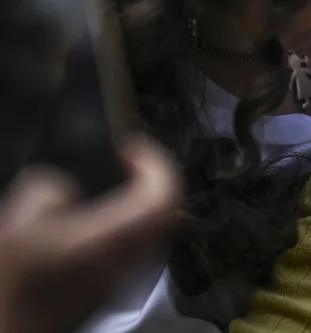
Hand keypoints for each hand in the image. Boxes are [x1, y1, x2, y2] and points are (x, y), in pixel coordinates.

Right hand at [0, 135, 180, 332]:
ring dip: (137, 204)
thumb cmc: (8, 290)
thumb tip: (64, 190)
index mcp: (114, 240)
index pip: (164, 195)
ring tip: (109, 187)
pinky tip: (89, 223)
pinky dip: (122, 226)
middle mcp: (128, 262)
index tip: (131, 146)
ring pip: (150, 232)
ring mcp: (121, 282)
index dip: (156, 162)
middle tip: (125, 162)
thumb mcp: (15, 225)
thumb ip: (47, 192)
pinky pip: (131, 251)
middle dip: (150, 180)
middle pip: (163, 212)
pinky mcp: (106, 294)